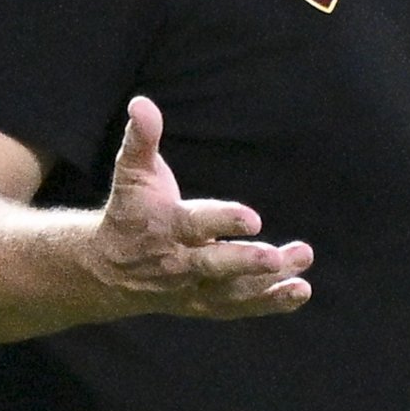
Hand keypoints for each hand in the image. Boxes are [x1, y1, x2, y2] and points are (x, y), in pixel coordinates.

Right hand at [89, 97, 313, 319]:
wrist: (107, 269)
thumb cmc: (130, 212)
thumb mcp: (132, 174)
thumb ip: (141, 139)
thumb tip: (142, 103)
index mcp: (166, 227)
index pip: (197, 225)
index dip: (224, 221)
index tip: (254, 219)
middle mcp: (180, 262)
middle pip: (214, 266)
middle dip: (245, 263)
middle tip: (276, 257)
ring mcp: (192, 288)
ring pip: (233, 290)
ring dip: (268, 284)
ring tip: (302, 272)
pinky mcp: (204, 304)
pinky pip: (238, 307)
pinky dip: (269, 302)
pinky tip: (300, 290)